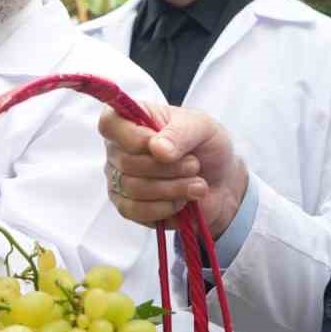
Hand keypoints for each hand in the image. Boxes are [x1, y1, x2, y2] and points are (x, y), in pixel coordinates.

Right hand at [98, 104, 248, 234]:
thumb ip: (180, 133)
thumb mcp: (202, 127)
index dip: (133, 137)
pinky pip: (134, 211)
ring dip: (172, 188)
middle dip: (168, 167)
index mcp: (131, 120)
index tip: (161, 145)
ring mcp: (119, 179)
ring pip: (133, 188)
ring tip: (197, 184)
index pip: (110, 123)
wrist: (221, 182)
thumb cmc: (205, 146)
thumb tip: (156, 148)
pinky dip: (165, 207)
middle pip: (126, 162)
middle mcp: (119, 149)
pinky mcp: (127, 207)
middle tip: (195, 165)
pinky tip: (182, 201)